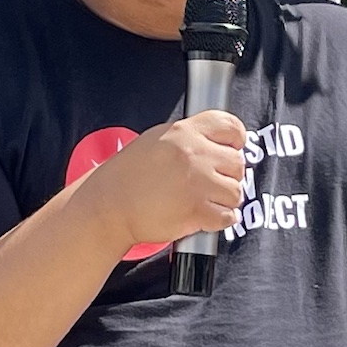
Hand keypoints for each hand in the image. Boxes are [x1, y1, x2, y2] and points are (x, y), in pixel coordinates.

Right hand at [76, 111, 248, 255]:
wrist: (108, 205)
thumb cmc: (127, 175)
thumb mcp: (155, 140)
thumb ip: (187, 138)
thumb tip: (214, 143)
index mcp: (184, 133)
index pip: (231, 127)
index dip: (237, 140)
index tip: (233, 149)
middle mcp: (194, 154)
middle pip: (237, 162)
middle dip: (228, 174)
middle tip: (212, 182)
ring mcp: (197, 183)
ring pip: (236, 192)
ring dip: (225, 199)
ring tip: (206, 200)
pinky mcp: (196, 211)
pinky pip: (228, 216)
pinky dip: (221, 219)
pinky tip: (207, 216)